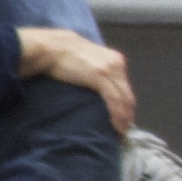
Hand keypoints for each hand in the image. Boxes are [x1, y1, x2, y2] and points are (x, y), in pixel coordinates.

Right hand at [15, 27, 136, 138]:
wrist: (53, 47)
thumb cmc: (65, 55)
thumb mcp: (89, 62)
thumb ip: (97, 72)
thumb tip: (97, 88)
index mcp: (116, 61)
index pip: (126, 88)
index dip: (127, 105)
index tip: (125, 119)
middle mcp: (118, 65)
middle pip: (128, 95)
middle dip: (128, 115)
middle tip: (124, 131)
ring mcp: (110, 70)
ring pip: (123, 99)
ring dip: (124, 118)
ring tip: (121, 133)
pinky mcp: (101, 77)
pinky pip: (114, 100)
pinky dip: (117, 114)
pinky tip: (116, 126)